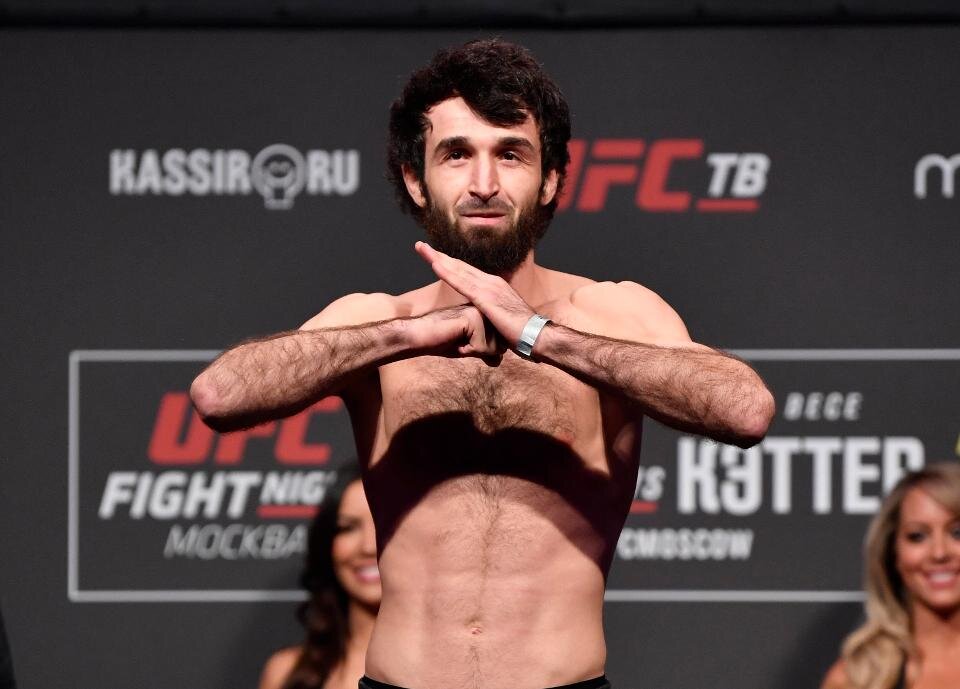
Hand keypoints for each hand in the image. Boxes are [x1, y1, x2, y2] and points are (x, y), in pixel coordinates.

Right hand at [412, 304, 504, 359]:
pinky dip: (468, 350)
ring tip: (457, 338)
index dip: (484, 350)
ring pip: (494, 348)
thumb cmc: (442, 341)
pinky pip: (482, 347)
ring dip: (474, 350)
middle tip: (460, 340)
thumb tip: (498, 361)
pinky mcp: (473, 318)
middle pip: (501, 346)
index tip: (464, 340)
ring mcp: (481, 312)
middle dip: (481, 351)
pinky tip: (455, 338)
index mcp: (486, 313)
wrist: (420, 335)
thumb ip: (485, 352)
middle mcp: (487, 310)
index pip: (502, 342)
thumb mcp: (469, 348)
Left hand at [415, 241, 533, 345]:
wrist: (537, 335)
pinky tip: (435, 265)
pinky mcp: (486, 298)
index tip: (433, 257)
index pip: (466, 272)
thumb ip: (490, 316)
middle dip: (438, 255)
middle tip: (420, 246)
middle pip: (459, 266)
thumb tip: (483, 321)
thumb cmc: (522, 333)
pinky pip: (462, 284)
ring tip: (422, 249)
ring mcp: (489, 288)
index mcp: (494, 286)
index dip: (449, 264)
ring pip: (458, 270)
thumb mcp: (502, 320)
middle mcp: (491, 282)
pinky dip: (447, 273)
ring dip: (438, 259)